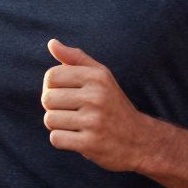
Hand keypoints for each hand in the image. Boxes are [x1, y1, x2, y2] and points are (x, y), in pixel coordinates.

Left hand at [41, 39, 152, 171]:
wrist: (140, 140)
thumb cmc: (113, 104)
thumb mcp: (101, 76)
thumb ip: (75, 58)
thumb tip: (52, 43)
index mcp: (97, 77)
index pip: (51, 76)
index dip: (52, 87)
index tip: (66, 94)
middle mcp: (96, 97)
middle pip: (47, 99)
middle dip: (54, 108)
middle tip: (73, 112)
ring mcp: (94, 121)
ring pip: (49, 120)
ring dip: (58, 125)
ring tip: (77, 125)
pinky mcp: (90, 144)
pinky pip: (56, 139)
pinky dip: (62, 140)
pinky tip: (79, 139)